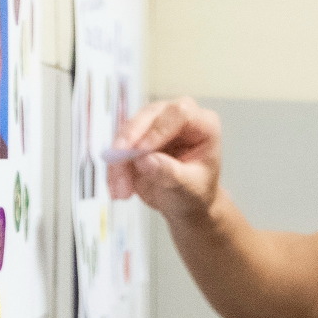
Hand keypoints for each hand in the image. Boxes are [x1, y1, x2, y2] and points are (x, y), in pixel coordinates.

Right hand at [111, 98, 222, 221]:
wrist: (186, 204)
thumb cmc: (197, 191)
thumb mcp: (190, 186)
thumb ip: (170, 173)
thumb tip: (145, 160)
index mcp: (203, 124)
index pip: (180, 113)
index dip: (158, 129)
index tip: (141, 149)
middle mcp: (178, 119)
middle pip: (150, 114)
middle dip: (131, 137)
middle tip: (118, 158)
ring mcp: (155, 126)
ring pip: (129, 131)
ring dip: (119, 160)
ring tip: (122, 191)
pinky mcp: (137, 139)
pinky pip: (119, 147)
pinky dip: (115, 168)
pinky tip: (118, 189)